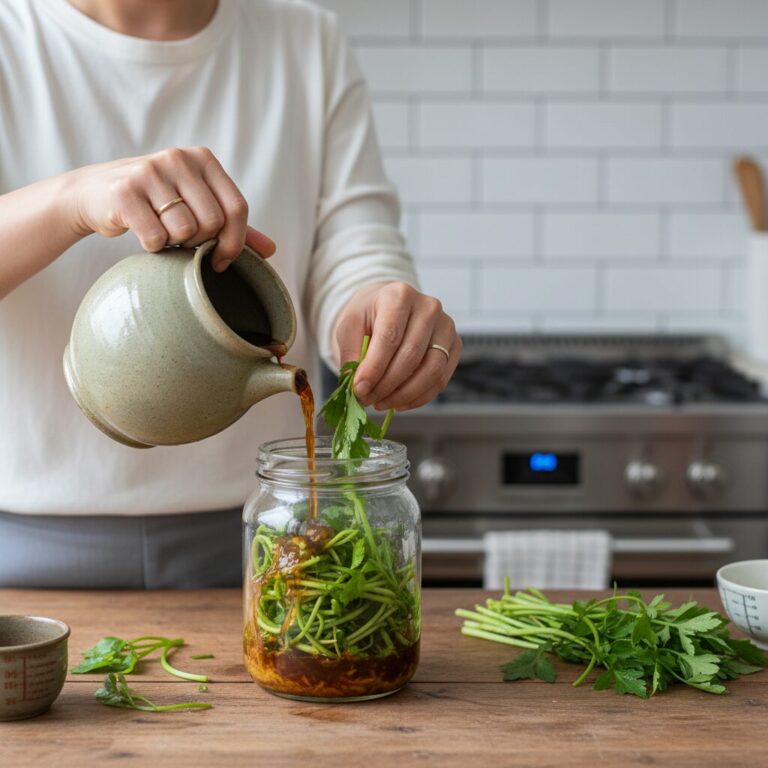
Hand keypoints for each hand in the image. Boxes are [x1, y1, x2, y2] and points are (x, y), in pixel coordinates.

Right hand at [68, 146, 275, 269]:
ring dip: (173, 244)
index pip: (237, 207)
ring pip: (185, 231)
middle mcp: (178, 158)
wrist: (96, 195)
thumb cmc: (157, 204)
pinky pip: (155, 237)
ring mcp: (149, 171)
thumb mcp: (197, 207)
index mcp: (203, 159)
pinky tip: (142, 232)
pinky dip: (152, 247)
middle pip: (212, 223)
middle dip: (199, 242)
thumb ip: (233, 227)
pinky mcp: (124, 191)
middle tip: (181, 239)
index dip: (235, 241)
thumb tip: (272, 250)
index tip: (221, 260)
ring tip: (160, 230)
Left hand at [333, 282, 460, 411]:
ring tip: (381, 403)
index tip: (359, 389)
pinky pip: (440, 379)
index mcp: (399, 296)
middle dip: (386, 384)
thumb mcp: (350, 326)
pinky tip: (398, 402)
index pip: (390, 337)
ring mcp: (446, 326)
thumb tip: (359, 386)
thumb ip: (352, 352)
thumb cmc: (370, 315)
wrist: (391, 307)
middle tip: (367, 399)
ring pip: (431, 371)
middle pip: (411, 356)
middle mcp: (428, 308)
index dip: (374, 367)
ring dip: (404, 394)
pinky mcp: (455, 345)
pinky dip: (418, 397)